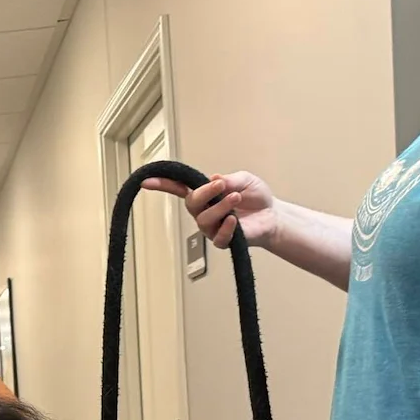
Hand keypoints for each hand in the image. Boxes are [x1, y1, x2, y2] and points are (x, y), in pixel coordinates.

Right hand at [142, 171, 279, 249]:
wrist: (273, 216)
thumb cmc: (255, 198)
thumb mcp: (244, 179)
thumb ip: (229, 179)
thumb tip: (213, 179)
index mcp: (205, 194)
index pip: (179, 189)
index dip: (163, 185)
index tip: (147, 182)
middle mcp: (204, 211)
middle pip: (191, 203)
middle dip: (204, 193)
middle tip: (222, 186)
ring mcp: (211, 227)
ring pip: (204, 219)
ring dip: (221, 207)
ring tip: (236, 199)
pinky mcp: (223, 241)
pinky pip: (218, 237)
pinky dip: (226, 227)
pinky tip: (235, 221)